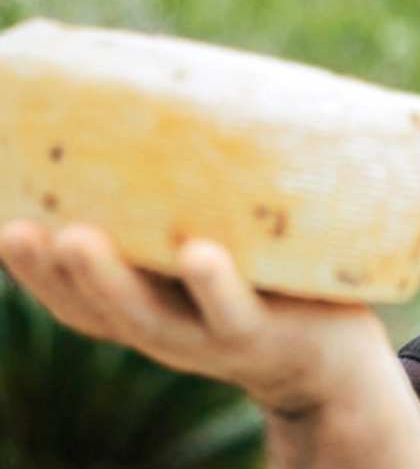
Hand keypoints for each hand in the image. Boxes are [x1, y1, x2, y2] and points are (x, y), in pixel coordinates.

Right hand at [0, 218, 396, 416]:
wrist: (338, 360)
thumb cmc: (269, 285)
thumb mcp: (218, 250)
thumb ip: (181, 211)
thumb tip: (157, 107)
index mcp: (147, 309)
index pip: (76, 299)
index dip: (31, 272)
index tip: (5, 228)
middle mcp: (170, 331)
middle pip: (101, 310)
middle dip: (56, 273)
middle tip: (20, 233)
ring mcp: (216, 336)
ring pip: (156, 317)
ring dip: (115, 282)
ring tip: (78, 239)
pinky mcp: (269, 331)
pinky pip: (237, 311)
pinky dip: (215, 287)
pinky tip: (200, 254)